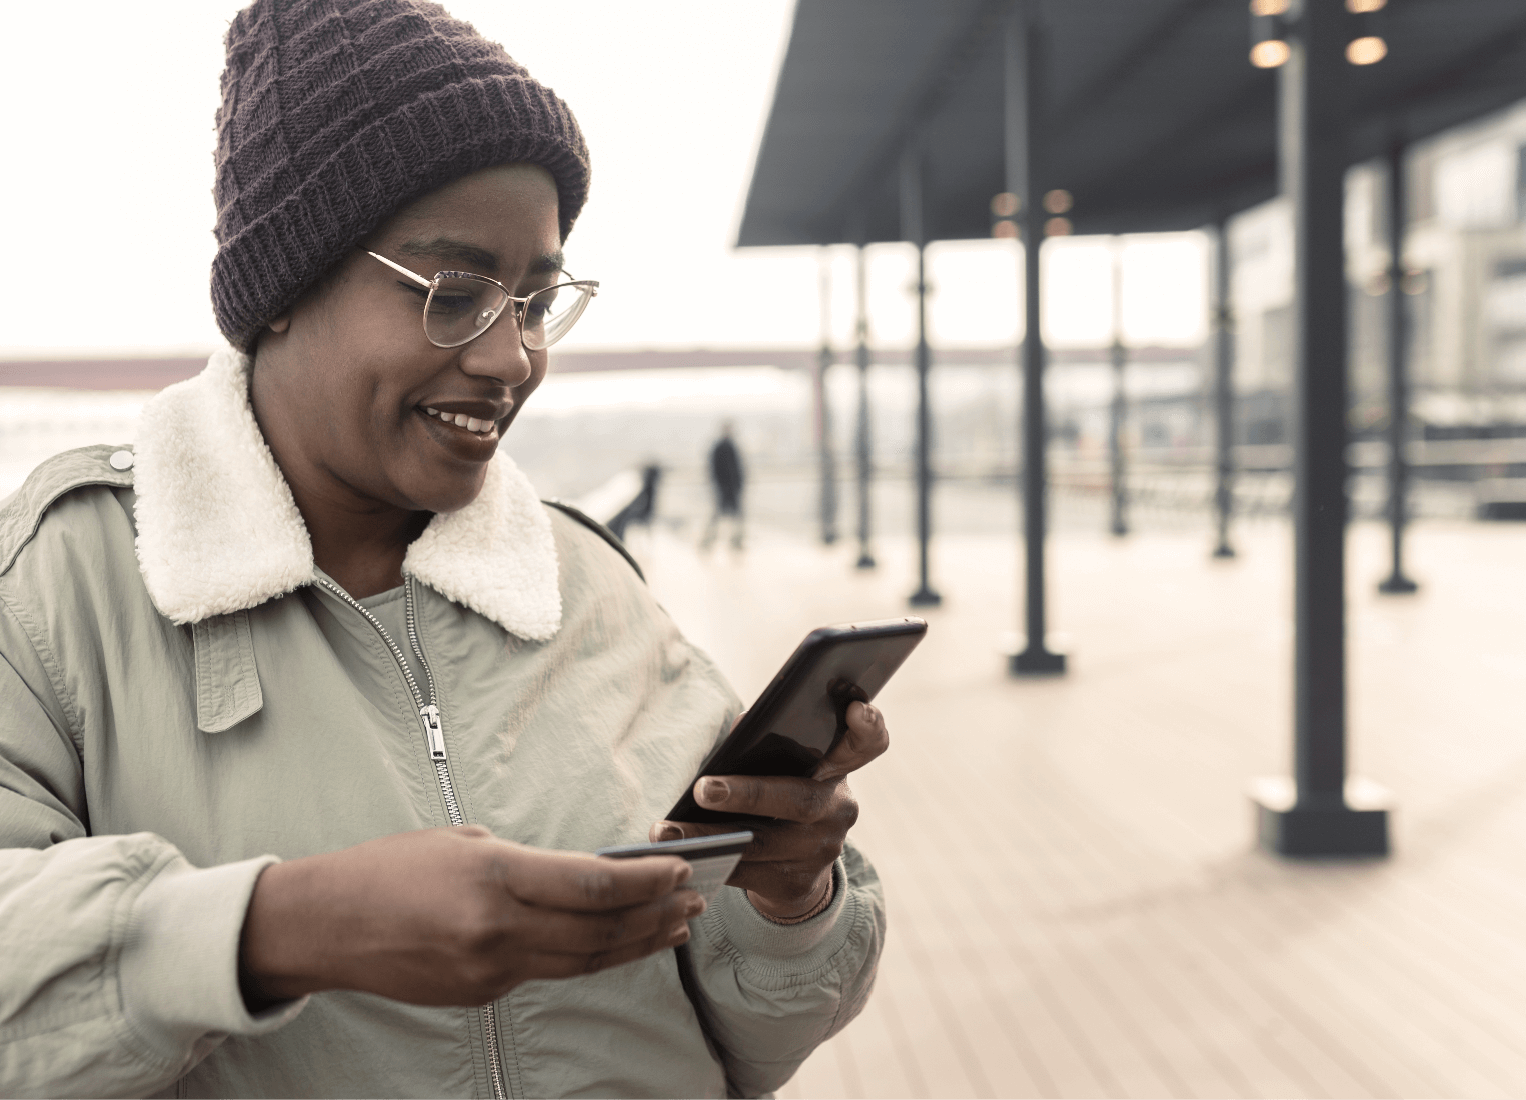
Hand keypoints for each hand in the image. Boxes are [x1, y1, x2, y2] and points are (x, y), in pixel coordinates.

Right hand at [239, 826, 700, 1008]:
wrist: (323, 926)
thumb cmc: (386, 868)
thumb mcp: (461, 841)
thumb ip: (524, 862)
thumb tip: (582, 876)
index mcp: (494, 877)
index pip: (594, 886)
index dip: (648, 881)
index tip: (681, 869)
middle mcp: (497, 929)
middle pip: (600, 931)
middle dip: (656, 915)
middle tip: (696, 899)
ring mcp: (489, 970)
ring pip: (583, 961)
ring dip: (636, 944)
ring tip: (675, 926)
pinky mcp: (480, 993)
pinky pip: (546, 972)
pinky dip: (589, 956)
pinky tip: (614, 943)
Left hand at [649, 700, 888, 919]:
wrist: (795, 868)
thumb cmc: (780, 795)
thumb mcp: (785, 766)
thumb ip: (768, 743)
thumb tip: (740, 729)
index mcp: (837, 768)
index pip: (868, 743)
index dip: (868, 726)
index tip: (855, 709)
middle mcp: (837, 809)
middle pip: (798, 800)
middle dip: (749, 794)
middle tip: (704, 789)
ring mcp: (820, 850)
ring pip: (760, 842)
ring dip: (707, 835)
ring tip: (665, 831)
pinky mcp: (795, 882)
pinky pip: (746, 872)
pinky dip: (707, 861)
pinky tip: (675, 856)